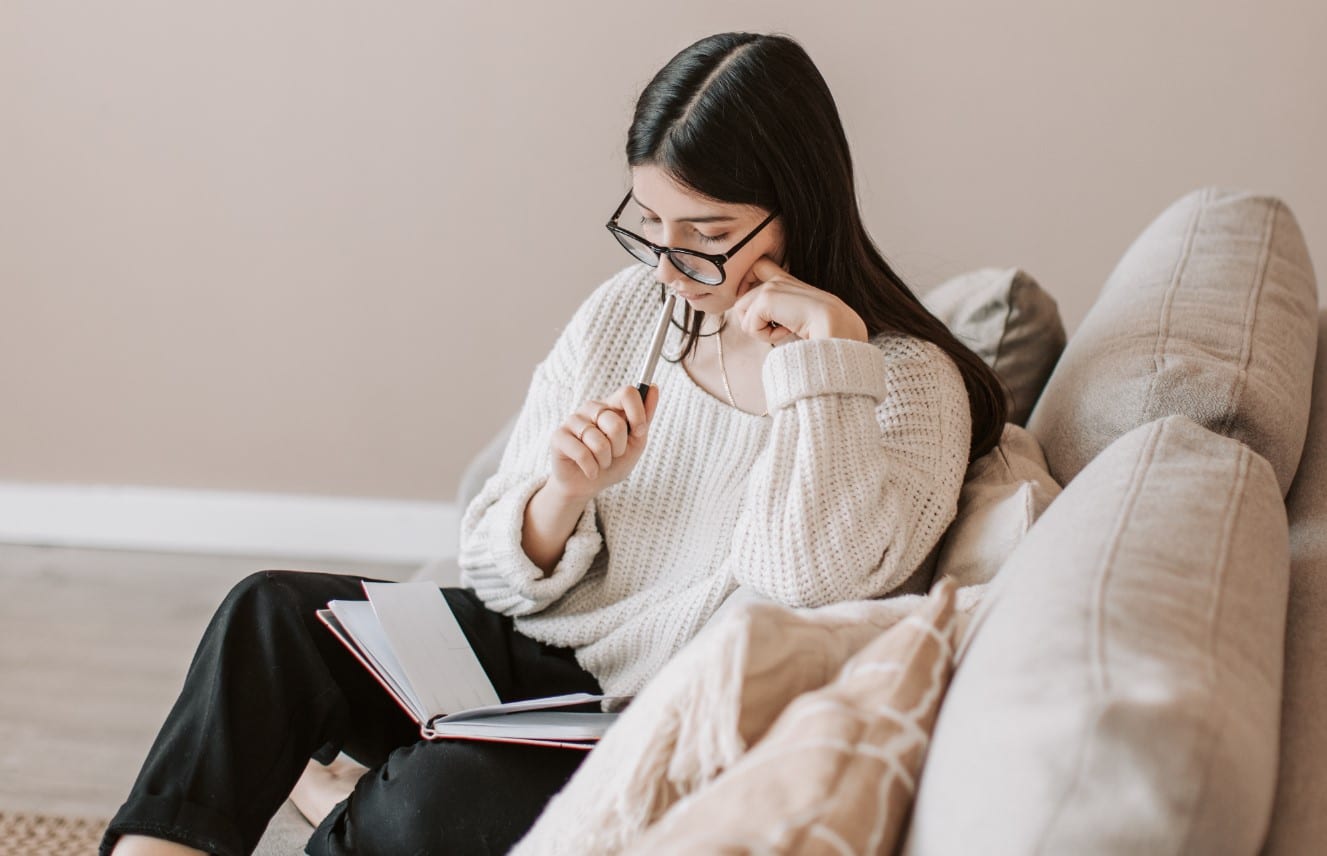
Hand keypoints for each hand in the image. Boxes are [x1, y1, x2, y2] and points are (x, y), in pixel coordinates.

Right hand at [548, 383, 659, 500]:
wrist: (587, 486)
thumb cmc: (612, 463)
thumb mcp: (636, 443)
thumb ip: (645, 418)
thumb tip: (654, 387)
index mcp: (611, 406)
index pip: (627, 392)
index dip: (638, 414)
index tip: (639, 432)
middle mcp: (591, 408)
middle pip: (616, 422)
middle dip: (620, 447)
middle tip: (613, 454)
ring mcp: (573, 420)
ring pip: (599, 442)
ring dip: (605, 461)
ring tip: (600, 463)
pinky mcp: (558, 437)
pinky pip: (582, 453)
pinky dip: (591, 468)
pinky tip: (590, 471)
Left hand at [730, 256, 868, 343]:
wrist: (836, 327)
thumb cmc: (822, 329)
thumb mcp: (796, 318)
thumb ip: (778, 314)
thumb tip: (753, 325)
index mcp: (787, 281)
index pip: (758, 267)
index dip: (746, 284)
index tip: (756, 308)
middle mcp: (777, 279)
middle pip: (740, 301)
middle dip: (752, 322)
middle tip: (778, 329)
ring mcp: (771, 287)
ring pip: (741, 314)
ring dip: (760, 331)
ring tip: (784, 330)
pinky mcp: (767, 298)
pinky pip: (749, 326)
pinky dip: (764, 336)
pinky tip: (786, 331)